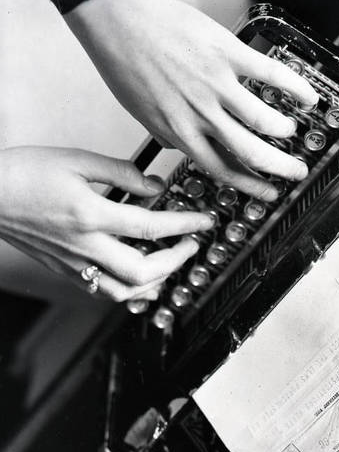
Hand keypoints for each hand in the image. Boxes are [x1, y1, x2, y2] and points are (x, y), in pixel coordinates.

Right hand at [0, 146, 213, 300]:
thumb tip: (154, 185)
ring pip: (125, 291)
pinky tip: (141, 279)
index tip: (204, 221)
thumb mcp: (75, 160)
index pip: (152, 226)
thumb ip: (120, 172)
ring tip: (171, 262)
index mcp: (90, 214)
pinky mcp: (66, 270)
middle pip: (145, 270)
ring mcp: (75, 263)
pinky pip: (104, 291)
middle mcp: (85, 245)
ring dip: (157, 280)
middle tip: (191, 244)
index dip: (185, 224)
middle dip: (178, 260)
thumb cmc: (22, 174)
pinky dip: (130, 289)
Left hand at [65, 0, 318, 200]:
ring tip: (291, 131)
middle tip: (296, 172)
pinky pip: (269, 73)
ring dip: (283, 131)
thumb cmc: (123, 59)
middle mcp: (202, 114)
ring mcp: (216, 84)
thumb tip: (182, 147)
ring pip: (263, 120)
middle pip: (250, 152)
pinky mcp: (226, 53)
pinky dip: (294, 87)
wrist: (114, 16)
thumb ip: (168, 134)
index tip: (268, 192)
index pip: (223, 170)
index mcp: (181, 132)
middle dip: (279, 168)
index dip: (251, 186)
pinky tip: (306, 95)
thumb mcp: (141, 113)